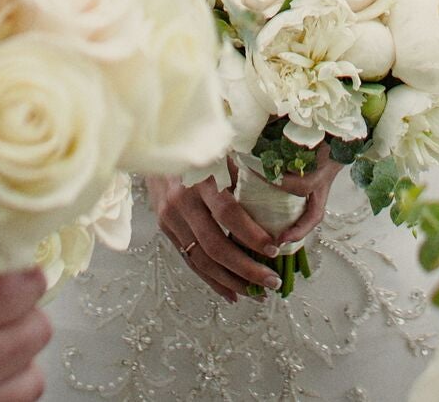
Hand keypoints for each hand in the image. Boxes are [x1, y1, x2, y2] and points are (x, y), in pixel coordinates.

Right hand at [150, 157, 343, 301]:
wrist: (156, 145)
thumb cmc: (201, 146)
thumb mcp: (225, 150)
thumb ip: (246, 172)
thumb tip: (282, 197)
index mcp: (201, 179)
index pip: (228, 214)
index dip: (251, 235)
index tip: (274, 249)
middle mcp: (182, 202)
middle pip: (215, 245)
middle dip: (245, 269)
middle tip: (272, 281)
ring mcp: (171, 218)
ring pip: (201, 260)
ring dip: (230, 281)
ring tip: (256, 294)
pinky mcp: (166, 229)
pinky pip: (190, 260)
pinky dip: (211, 279)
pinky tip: (231, 292)